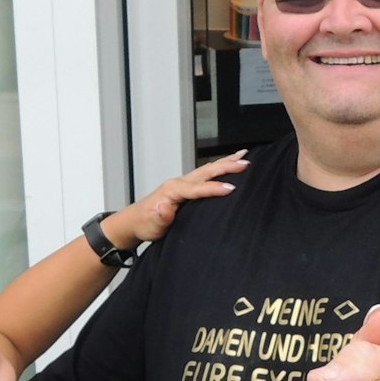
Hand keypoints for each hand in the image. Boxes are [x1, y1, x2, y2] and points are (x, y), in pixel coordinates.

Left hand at [107, 151, 248, 248]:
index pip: (197, 188)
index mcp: (172, 191)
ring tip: (243, 155)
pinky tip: (229, 163)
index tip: (231, 189)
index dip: (214, 188)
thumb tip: (165, 207)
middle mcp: (179, 183)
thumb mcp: (152, 225)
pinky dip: (219, 167)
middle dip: (226, 166)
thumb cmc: (145, 224)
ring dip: (226, 162)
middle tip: (245, 163)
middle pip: (206, 171)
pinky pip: (206, 173)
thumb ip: (161, 216)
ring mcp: (183, 183)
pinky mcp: (187, 186)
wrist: (134, 221)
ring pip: (208, 169)